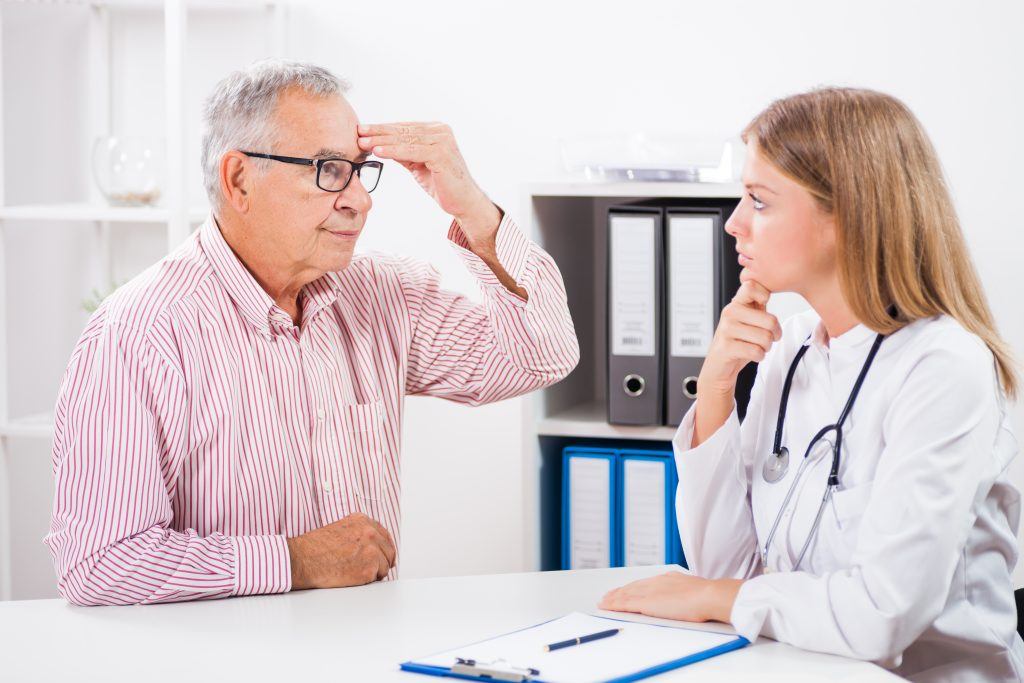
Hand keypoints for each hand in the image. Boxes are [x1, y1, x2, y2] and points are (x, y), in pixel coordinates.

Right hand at [286, 512, 396, 589]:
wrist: (303, 560)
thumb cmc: (315, 547)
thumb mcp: (341, 529)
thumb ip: (359, 533)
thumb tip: (375, 546)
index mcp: (363, 521)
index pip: (384, 536)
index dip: (384, 549)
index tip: (384, 556)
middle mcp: (370, 532)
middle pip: (389, 551)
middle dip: (383, 562)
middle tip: (373, 570)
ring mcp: (371, 550)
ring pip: (385, 566)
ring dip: (374, 572)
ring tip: (355, 572)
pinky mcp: (369, 568)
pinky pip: (376, 578)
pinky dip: (367, 581)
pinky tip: (352, 577)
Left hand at [356, 122, 500, 247]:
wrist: (463, 202)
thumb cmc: (442, 184)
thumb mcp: (418, 164)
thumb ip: (404, 152)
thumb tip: (380, 145)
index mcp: (436, 131)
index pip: (404, 127)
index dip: (382, 129)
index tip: (362, 130)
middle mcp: (441, 131)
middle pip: (403, 130)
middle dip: (379, 132)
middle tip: (358, 132)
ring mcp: (443, 141)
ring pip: (406, 139)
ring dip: (382, 140)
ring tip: (363, 142)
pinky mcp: (442, 154)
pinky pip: (412, 151)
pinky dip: (394, 151)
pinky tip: (378, 151)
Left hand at [598, 572, 742, 623]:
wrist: (708, 596)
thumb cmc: (708, 597)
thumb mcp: (695, 591)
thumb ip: (686, 593)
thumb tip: (689, 599)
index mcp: (668, 579)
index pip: (645, 583)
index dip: (633, 587)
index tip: (626, 590)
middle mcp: (656, 582)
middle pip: (632, 587)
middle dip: (619, 592)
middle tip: (608, 596)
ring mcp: (650, 592)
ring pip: (625, 594)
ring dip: (613, 598)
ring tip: (603, 602)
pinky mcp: (646, 603)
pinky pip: (625, 603)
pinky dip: (614, 605)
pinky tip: (606, 606)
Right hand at [699, 275, 781, 394]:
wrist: (719, 366)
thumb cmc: (737, 342)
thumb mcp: (748, 319)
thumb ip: (758, 305)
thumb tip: (773, 288)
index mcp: (736, 303)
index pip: (751, 286)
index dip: (764, 296)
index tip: (763, 308)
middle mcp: (729, 313)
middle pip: (770, 319)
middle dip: (775, 334)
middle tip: (770, 338)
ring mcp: (726, 329)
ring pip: (765, 338)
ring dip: (767, 347)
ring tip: (759, 347)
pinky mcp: (726, 347)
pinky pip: (756, 351)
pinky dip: (760, 356)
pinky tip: (752, 355)